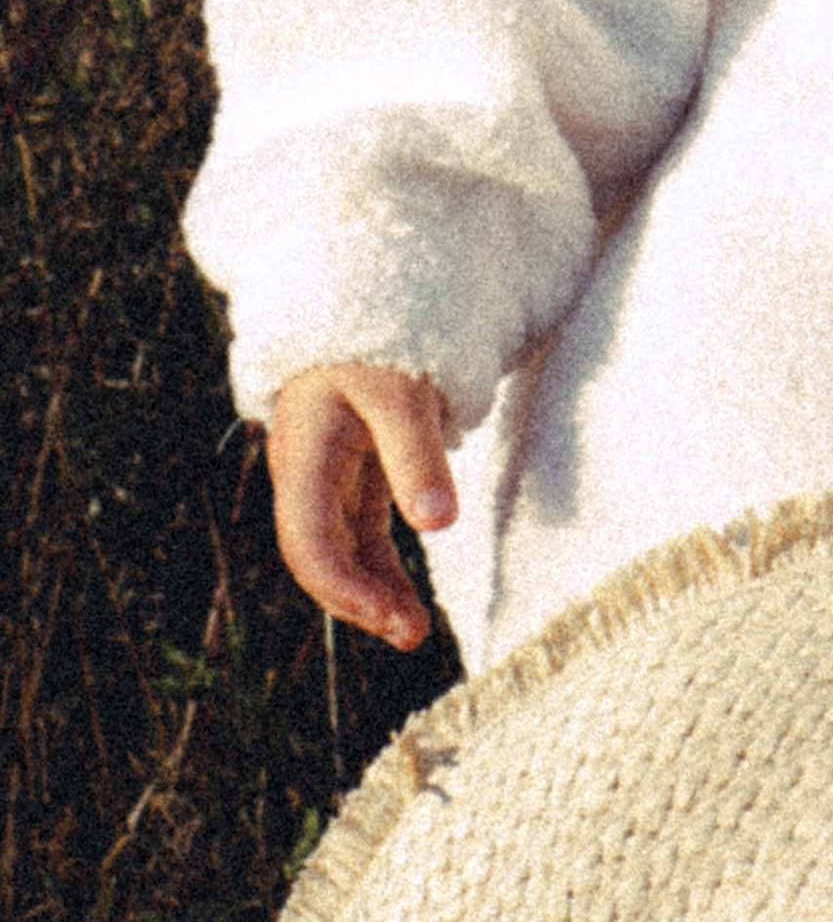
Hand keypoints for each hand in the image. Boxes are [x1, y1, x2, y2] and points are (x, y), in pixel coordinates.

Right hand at [265, 361, 455, 647]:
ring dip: (374, 588)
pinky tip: (405, 594)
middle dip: (360, 599)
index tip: (387, 618)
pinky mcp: (359, 465)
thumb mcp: (402, 389)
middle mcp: (307, 468)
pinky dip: (383, 560)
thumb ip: (415, 454)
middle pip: (322, 552)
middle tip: (411, 634)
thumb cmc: (383, 333)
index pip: (309, 539)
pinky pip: (363, 527)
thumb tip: (438, 524)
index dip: (342, 586)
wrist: (372, 286)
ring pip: (344, 545)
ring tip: (414, 630)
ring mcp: (331, 469)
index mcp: (304, 450)